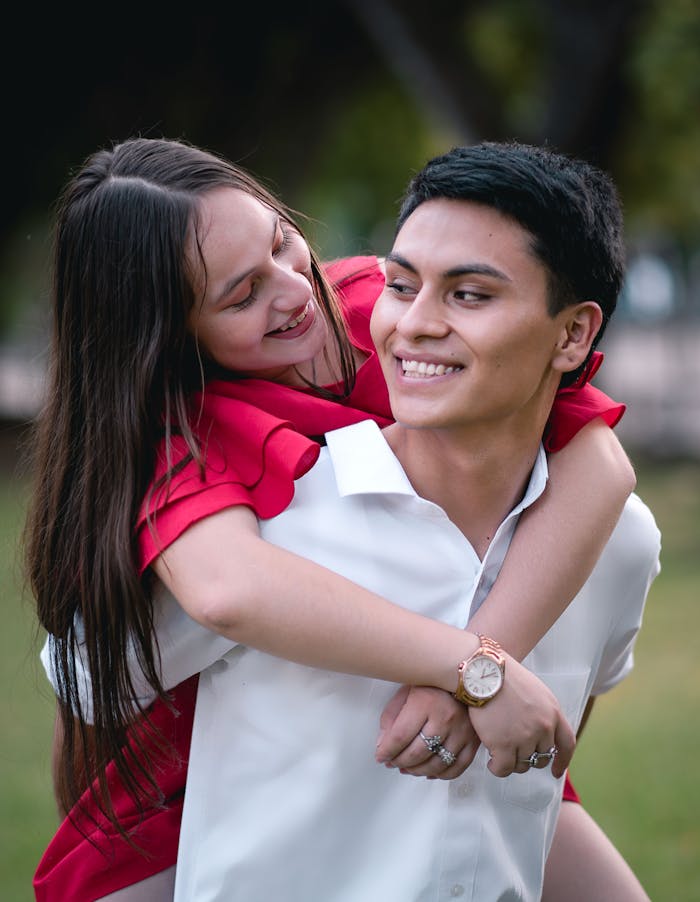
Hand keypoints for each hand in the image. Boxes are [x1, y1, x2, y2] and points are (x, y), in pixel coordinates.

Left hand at [375, 685, 478, 779]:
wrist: (465, 680)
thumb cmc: (432, 685)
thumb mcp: (406, 692)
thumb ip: (391, 717)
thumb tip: (382, 745)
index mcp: (425, 703)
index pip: (401, 736)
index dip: (387, 750)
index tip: (380, 756)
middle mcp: (445, 718)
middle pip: (417, 753)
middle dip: (399, 762)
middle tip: (392, 763)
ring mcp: (461, 731)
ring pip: (436, 764)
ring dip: (417, 771)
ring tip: (406, 768)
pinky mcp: (473, 741)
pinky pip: (457, 767)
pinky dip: (440, 775)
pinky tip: (429, 771)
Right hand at [468, 654, 574, 777]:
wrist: (483, 673)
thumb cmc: (504, 677)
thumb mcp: (535, 690)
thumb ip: (543, 712)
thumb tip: (540, 731)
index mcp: (553, 712)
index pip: (567, 744)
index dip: (562, 761)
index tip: (556, 771)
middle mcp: (543, 727)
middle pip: (542, 757)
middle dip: (529, 758)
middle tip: (514, 752)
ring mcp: (524, 737)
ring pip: (522, 765)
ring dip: (511, 761)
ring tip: (499, 751)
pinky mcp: (504, 745)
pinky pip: (504, 768)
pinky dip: (497, 768)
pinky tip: (491, 761)